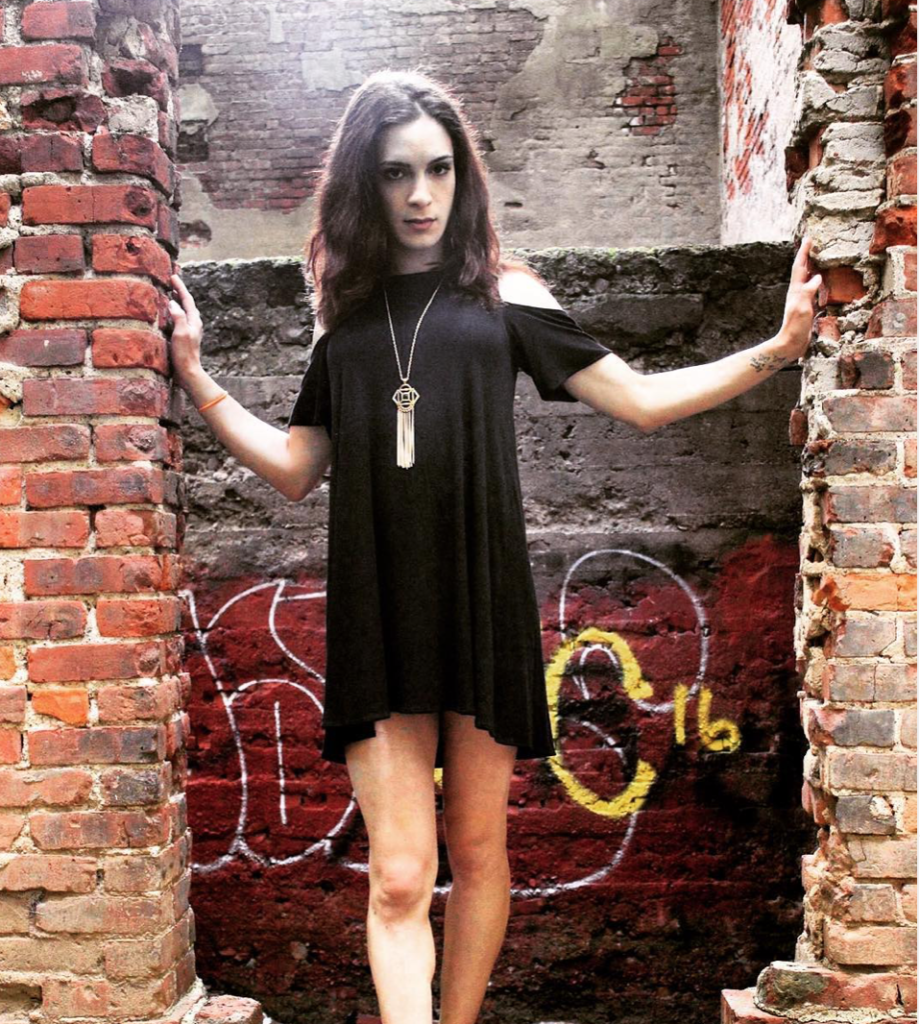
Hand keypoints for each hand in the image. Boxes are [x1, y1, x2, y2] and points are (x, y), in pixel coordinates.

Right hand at [167, 271, 203, 385]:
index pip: (187, 299)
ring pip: (183, 310)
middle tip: (171, 281)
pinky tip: (167, 313)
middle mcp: (193, 324)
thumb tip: (173, 302)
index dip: (180, 287)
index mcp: (194, 321)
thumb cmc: (185, 354)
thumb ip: (178, 316)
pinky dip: (173, 311)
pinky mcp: (183, 337)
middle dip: (179, 291)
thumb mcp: (181, 333)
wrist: (188, 372)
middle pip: (186, 303)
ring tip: (169, 292)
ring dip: (176, 301)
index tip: (173, 276)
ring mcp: (188, 330)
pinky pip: (178, 318)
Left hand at [778, 235, 822, 358]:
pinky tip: (820, 280)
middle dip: (806, 255)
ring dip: (811, 265)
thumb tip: (817, 277)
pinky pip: (812, 287)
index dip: (804, 252)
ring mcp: (801, 299)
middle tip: (812, 242)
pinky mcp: (806, 306)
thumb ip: (808, 293)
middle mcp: (797, 292)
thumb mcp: (802, 309)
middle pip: (802, 269)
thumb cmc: (795, 329)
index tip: (808, 238)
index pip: (800, 267)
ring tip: (816, 256)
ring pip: (806, 277)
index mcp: (796, 291)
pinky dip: (816, 279)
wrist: (790, 345)